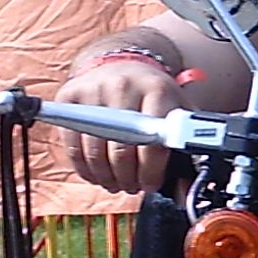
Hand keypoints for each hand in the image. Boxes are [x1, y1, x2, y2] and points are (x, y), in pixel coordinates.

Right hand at [54, 57, 182, 193]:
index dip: (150, 170)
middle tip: (133, 187)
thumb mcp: (178, 111)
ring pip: (94, 151)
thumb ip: (188, 147)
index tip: (150, 184)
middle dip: (127, 178)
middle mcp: (123, 86)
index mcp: (156, 90)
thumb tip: (186, 193)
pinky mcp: (68, 96)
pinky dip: (84, 168)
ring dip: (106, 177)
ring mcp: (93, 90)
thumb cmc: (155, 96)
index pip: (152, 141)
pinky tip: (97, 174)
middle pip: (121, 150)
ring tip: (116, 183)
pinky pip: (72, 145)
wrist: (123, 64)